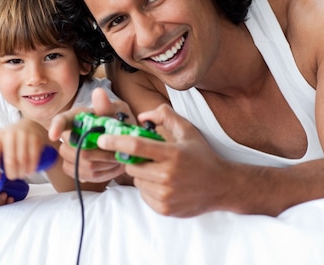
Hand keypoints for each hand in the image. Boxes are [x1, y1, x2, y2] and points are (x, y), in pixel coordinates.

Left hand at [0, 119, 47, 180]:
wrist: (29, 126)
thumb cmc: (8, 139)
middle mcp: (9, 135)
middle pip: (10, 160)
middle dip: (11, 174)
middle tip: (12, 177)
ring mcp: (23, 136)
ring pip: (22, 161)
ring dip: (22, 172)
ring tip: (20, 174)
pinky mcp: (35, 138)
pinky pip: (33, 157)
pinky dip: (31, 167)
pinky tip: (29, 171)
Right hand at [48, 87, 130, 182]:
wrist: (124, 140)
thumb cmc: (118, 123)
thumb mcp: (117, 112)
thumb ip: (106, 106)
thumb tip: (99, 93)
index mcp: (77, 117)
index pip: (61, 120)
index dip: (56, 127)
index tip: (54, 135)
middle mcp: (70, 134)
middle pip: (73, 148)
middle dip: (98, 152)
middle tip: (117, 151)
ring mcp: (69, 152)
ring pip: (79, 163)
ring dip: (102, 164)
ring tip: (117, 158)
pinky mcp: (74, 167)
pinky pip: (81, 175)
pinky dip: (100, 174)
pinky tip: (110, 167)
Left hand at [97, 104, 230, 216]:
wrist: (222, 186)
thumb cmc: (201, 156)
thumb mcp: (187, 131)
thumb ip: (165, 116)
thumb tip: (142, 115)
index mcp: (172, 154)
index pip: (136, 146)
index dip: (116, 141)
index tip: (102, 139)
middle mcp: (168, 175)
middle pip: (132, 165)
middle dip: (134, 160)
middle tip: (147, 158)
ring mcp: (166, 194)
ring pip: (136, 181)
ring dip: (142, 175)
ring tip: (160, 172)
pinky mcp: (164, 208)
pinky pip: (143, 195)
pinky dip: (148, 188)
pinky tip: (163, 184)